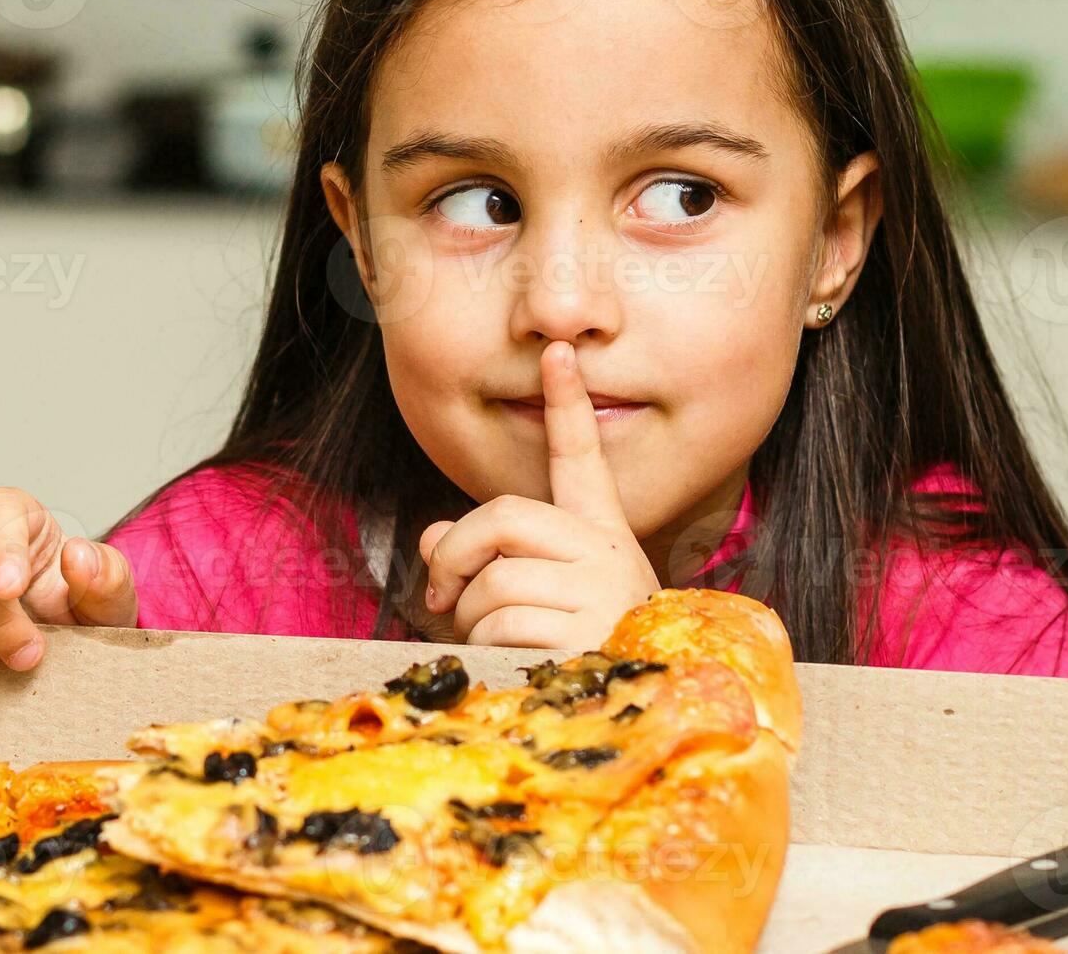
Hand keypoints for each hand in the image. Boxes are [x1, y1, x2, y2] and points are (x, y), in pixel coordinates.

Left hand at [418, 340, 660, 648]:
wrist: (637, 716)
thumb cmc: (579, 654)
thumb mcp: (537, 598)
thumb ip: (484, 560)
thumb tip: (430, 537)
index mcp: (600, 536)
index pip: (581, 458)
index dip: (568, 403)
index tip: (556, 350)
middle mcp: (607, 553)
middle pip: (503, 516)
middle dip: (456, 554)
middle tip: (441, 594)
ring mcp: (600, 591)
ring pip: (493, 578)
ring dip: (470, 618)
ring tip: (497, 644)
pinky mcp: (587, 632)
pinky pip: (501, 623)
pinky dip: (486, 648)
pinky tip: (515, 664)